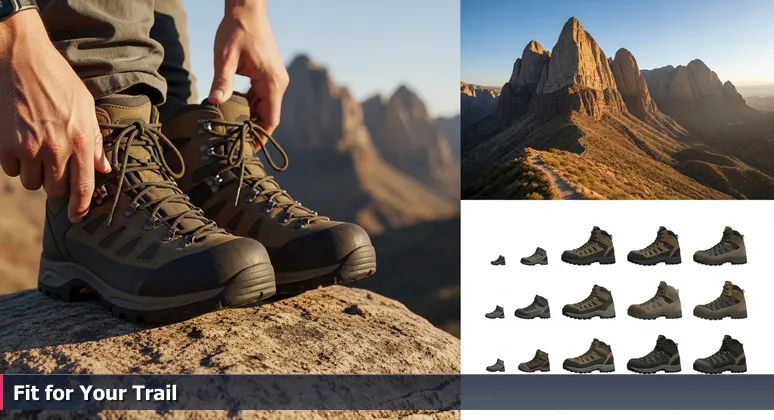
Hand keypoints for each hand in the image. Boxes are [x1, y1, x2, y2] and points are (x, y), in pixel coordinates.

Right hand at [0, 10, 110, 222]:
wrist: (19, 59)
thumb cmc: (57, 80)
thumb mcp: (85, 107)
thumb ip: (95, 141)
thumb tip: (105, 168)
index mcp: (80, 140)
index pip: (83, 187)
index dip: (82, 207)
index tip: (79, 218)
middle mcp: (56, 149)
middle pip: (56, 190)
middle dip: (56, 183)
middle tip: (54, 165)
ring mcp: (28, 149)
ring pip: (32, 183)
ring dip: (35, 173)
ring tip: (36, 149)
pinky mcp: (4, 146)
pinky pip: (11, 170)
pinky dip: (15, 162)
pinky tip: (19, 142)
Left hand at [210, 0, 288, 134]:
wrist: (247, 9)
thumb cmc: (237, 30)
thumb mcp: (225, 57)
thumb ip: (222, 81)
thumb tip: (213, 103)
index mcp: (272, 82)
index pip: (271, 119)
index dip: (262, 137)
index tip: (251, 151)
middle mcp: (278, 82)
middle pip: (268, 115)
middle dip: (253, 129)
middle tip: (234, 143)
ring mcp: (275, 78)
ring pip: (264, 106)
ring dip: (249, 117)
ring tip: (231, 129)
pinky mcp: (268, 74)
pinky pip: (261, 96)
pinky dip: (249, 105)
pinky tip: (233, 108)